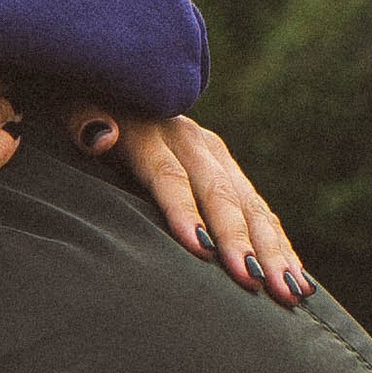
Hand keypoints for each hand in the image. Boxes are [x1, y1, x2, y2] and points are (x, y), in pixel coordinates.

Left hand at [64, 106, 312, 303]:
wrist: (110, 80)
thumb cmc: (79, 105)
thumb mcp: (71, 105)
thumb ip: (83, 120)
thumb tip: (102, 136)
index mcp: (149, 129)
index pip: (168, 175)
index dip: (183, 211)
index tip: (200, 250)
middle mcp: (191, 140)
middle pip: (219, 194)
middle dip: (240, 240)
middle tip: (259, 283)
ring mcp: (215, 155)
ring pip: (250, 205)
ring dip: (273, 249)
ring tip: (289, 292)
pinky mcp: (228, 169)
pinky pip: (260, 210)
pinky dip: (280, 245)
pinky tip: (299, 282)